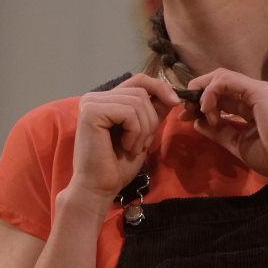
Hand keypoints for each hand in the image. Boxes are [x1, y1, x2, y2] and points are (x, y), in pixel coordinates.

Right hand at [70, 74, 179, 200]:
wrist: (100, 188)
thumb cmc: (118, 165)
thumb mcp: (143, 133)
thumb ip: (153, 113)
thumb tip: (171, 95)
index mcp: (105, 99)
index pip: (138, 80)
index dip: (160, 87)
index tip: (176, 103)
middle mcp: (94, 96)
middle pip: (141, 91)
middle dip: (151, 119)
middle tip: (142, 144)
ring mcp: (91, 102)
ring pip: (138, 101)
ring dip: (144, 129)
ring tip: (133, 148)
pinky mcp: (91, 112)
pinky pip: (129, 112)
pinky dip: (135, 132)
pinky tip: (126, 147)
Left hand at [182, 68, 267, 190]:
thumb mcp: (236, 143)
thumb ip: (217, 131)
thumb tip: (196, 121)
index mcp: (251, 105)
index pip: (221, 95)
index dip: (200, 101)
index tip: (185, 116)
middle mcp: (254, 93)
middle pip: (218, 81)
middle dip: (197, 93)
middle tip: (185, 110)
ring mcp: (257, 89)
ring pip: (220, 77)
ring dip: (203, 92)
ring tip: (197, 111)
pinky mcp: (257, 90)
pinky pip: (226, 81)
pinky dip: (211, 92)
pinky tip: (208, 109)